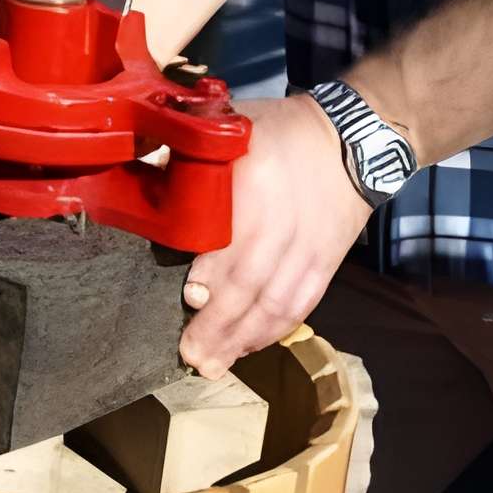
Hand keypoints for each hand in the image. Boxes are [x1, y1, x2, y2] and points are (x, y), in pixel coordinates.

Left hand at [180, 94, 373, 377]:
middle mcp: (286, 225)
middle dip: (220, 325)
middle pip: (252, 283)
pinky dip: (273, 331)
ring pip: (275, 304)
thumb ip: (186, 151)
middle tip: (190, 354)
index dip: (215, 272)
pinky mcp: (326, 264)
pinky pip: (300, 306)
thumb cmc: (277, 133)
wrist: (352, 140)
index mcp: (259, 185)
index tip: (191, 296)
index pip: (237, 236)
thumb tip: (140, 174)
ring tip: (213, 365)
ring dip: (243, 339)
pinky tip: (248, 348)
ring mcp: (309, 249)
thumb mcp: (232, 128)